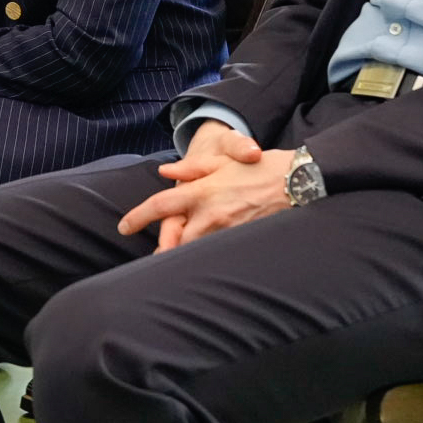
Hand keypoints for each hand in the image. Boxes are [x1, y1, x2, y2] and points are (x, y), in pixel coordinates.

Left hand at [118, 125, 289, 253]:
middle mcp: (211, 214)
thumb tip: (165, 172)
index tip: (124, 227)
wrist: (299, 179)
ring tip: (171, 263)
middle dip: (163, 249)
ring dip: (183, 254)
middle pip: (175, 239)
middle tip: (151, 256)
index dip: (138, 217)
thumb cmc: (260, 166)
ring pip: (195, 250)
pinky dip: (207, 255)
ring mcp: (227, 230)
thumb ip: (191, 167)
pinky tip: (204, 260)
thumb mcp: (223, 159)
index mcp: (202, 190)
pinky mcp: (243, 240)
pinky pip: (218, 252)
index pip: (161, 206)